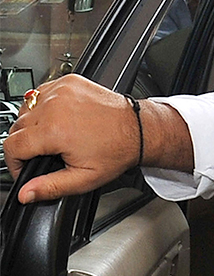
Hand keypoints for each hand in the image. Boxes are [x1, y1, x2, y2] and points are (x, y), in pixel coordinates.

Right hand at [3, 75, 192, 203]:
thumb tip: (26, 194)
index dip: (15, 163)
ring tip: (54, 137)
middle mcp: (54, 106)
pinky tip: (60, 119)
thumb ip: (50, 187)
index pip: (11, 146)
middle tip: (45, 154)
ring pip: (25, 109)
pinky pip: (41, 93)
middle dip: (25, 144)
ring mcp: (61, 90)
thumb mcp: (84, 178)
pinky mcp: (68, 81)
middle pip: (16, 127)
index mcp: (54, 130)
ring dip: (32, 124)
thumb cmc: (117, 151)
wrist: (139, 129)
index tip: (25, 168)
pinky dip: (43, 107)